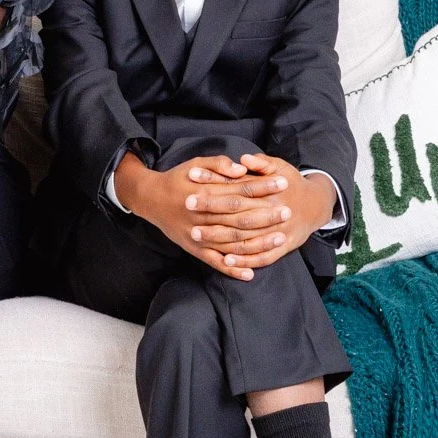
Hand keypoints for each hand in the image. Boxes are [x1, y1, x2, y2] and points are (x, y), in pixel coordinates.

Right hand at [115, 154, 284, 280]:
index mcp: (204, 192)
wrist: (149, 199)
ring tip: (280, 238)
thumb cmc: (176, 179)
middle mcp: (203, 216)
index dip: (263, 187)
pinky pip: (215, 262)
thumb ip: (217, 164)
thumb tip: (241, 169)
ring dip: (258, 242)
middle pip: (240, 217)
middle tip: (288, 211)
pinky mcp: (194, 249)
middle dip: (266, 214)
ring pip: (232, 242)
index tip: (283, 183)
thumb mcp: (194, 164)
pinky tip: (250, 273)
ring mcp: (198, 235)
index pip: (240, 190)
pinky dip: (232, 270)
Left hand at [186, 154, 334, 271]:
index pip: (236, 188)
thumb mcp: (280, 167)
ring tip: (196, 235)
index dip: (214, 184)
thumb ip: (262, 164)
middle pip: (237, 214)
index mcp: (270, 192)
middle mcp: (273, 213)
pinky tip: (226, 260)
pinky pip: (262, 257)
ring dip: (220, 238)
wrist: (316, 205)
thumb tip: (244, 159)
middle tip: (187, 207)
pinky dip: (244, 260)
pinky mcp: (282, 247)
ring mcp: (277, 233)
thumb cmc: (291, 183)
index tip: (192, 179)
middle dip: (211, 211)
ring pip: (246, 238)